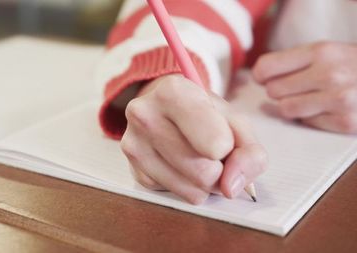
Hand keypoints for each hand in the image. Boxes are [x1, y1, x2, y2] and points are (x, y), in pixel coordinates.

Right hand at [121, 75, 266, 203]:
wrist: (165, 110)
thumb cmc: (203, 113)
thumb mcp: (235, 120)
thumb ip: (250, 152)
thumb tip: (231, 187)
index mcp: (173, 92)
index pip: (217, 144)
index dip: (230, 146)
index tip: (221, 133)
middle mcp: (145, 115)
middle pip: (205, 173)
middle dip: (219, 170)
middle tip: (212, 152)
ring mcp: (134, 145)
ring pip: (192, 191)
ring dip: (206, 183)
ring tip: (199, 159)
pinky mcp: (134, 170)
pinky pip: (177, 196)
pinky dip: (187, 187)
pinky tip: (181, 166)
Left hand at [253, 42, 356, 133]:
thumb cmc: (353, 66)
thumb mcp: (328, 52)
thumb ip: (295, 61)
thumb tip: (259, 76)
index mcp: (321, 51)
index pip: (266, 68)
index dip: (261, 75)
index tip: (265, 77)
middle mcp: (328, 74)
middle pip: (273, 91)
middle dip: (279, 91)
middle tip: (295, 88)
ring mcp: (338, 99)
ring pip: (286, 109)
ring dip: (292, 106)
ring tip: (309, 99)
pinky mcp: (345, 122)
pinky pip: (306, 122)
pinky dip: (311, 117)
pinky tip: (325, 108)